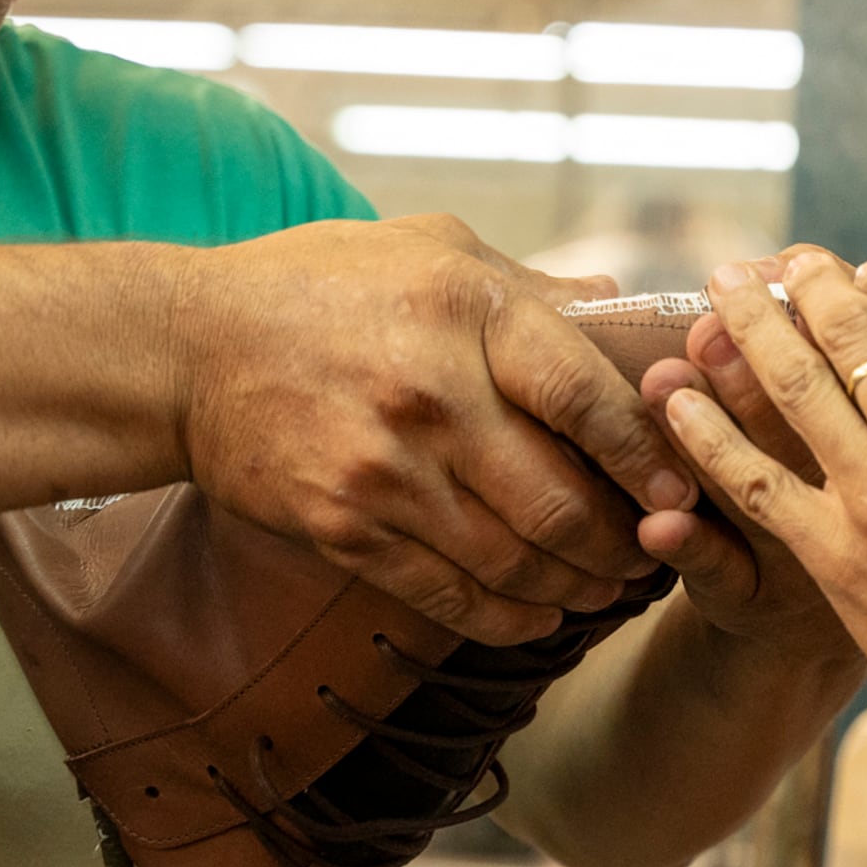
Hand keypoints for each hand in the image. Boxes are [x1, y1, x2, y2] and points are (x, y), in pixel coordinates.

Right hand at [168, 214, 687, 643]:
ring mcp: (384, 473)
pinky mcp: (344, 530)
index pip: (584, 397)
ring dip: (577, 587)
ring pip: (513, 561)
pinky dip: (509, 617)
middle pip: (559, 500)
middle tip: (657, 550)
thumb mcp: (428, 249)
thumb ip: (528, 286)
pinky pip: (449, 596)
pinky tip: (542, 616)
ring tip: (610, 587)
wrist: (185, 350)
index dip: (645, 454)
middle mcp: (429, 397)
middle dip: (622, 541)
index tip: (681, 486)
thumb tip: (621, 309)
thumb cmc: (319, 286)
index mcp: (463, 313)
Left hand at [660, 247, 866, 777]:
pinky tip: (676, 397)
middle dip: (802, 281)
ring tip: (718, 286)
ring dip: (744, 326)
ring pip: (791, 385)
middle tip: (769, 261)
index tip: (857, 271)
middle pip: (846, 332)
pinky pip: (751, 481)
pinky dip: (706, 433)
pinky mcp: (833, 558)